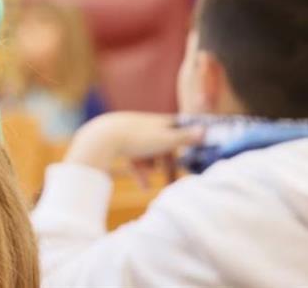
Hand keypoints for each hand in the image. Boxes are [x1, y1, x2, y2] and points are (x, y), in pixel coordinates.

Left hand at [64, 112, 203, 175]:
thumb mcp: (165, 140)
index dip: (187, 140)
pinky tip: (144, 185)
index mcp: (159, 122)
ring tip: (150, 182)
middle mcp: (145, 125)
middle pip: (163, 146)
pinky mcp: (117, 143)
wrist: (101, 139)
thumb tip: (206, 130)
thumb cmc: (137, 138)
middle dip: (168, 164)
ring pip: (147, 154)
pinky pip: (133, 158)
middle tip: (174, 181)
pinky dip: (139, 171)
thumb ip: (185, 137)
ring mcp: (130, 133)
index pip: (179, 129)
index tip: (196, 149)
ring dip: (152, 169)